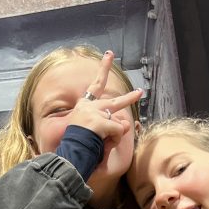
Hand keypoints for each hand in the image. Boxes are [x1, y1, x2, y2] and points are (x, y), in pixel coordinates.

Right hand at [71, 51, 141, 173]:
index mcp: (84, 107)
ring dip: (115, 136)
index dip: (104, 69)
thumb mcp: (89, 131)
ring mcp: (95, 113)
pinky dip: (115, 140)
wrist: (69, 153)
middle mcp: (90, 107)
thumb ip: (108, 125)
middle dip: (129, 98)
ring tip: (102, 144)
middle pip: (115, 101)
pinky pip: (118, 131)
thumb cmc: (76, 144)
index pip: (95, 85)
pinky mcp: (101, 122)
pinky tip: (103, 144)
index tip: (110, 55)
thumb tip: (127, 124)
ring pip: (118, 124)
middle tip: (140, 93)